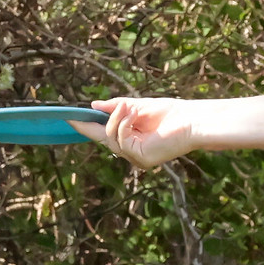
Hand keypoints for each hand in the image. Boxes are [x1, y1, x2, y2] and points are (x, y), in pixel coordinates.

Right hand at [75, 98, 200, 168]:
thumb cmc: (172, 114)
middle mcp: (132, 151)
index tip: (70, 118)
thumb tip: (94, 106)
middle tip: (75, 114)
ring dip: (115, 119)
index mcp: (132, 139)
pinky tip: (132, 114)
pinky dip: (123, 125)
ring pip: (110, 139)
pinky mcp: (141, 159)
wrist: (193, 121)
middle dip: (91, 124)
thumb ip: (117, 108)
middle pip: (103, 138)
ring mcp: (136, 157)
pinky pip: (121, 141)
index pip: (105, 133)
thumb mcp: (138, 107)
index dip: (87, 126)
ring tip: (128, 106)